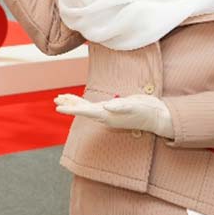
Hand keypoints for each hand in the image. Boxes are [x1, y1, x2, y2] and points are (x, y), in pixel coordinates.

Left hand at [54, 93, 173, 138]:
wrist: (158, 116)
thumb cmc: (147, 111)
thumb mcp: (135, 106)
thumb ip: (121, 107)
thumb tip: (106, 107)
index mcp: (108, 116)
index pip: (86, 112)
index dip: (71, 110)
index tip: (58, 108)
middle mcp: (106, 116)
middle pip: (83, 110)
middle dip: (69, 105)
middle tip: (55, 100)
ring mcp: (109, 113)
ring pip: (86, 108)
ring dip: (74, 103)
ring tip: (62, 98)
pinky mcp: (112, 109)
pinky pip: (93, 106)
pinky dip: (84, 103)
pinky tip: (79, 101)